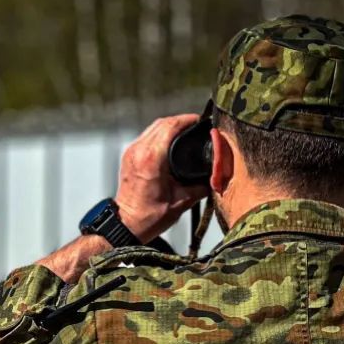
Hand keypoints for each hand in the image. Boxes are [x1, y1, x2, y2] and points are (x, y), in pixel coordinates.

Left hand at [113, 115, 210, 241]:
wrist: (127, 224)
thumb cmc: (150, 216)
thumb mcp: (182, 202)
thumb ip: (201, 186)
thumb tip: (217, 176)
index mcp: (152, 160)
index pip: (171, 126)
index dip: (188, 120)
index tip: (201, 121)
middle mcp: (139, 152)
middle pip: (162, 123)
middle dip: (181, 121)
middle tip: (196, 125)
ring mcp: (132, 152)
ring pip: (153, 127)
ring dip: (170, 126)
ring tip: (186, 130)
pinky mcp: (129, 155)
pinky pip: (146, 136)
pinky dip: (160, 133)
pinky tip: (171, 140)